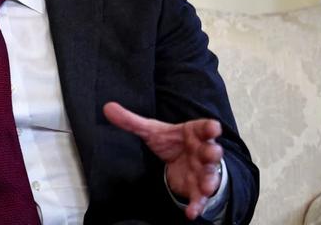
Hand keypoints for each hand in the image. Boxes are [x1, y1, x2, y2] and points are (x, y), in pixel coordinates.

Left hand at [103, 102, 222, 219]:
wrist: (181, 160)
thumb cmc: (172, 142)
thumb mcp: (151, 131)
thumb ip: (131, 121)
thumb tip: (107, 107)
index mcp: (194, 133)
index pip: (205, 127)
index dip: (209, 127)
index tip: (213, 127)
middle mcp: (202, 151)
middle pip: (211, 151)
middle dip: (212, 152)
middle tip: (212, 152)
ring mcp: (202, 171)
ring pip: (209, 175)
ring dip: (209, 181)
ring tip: (205, 186)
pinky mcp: (197, 188)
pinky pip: (199, 198)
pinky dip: (197, 205)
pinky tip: (191, 213)